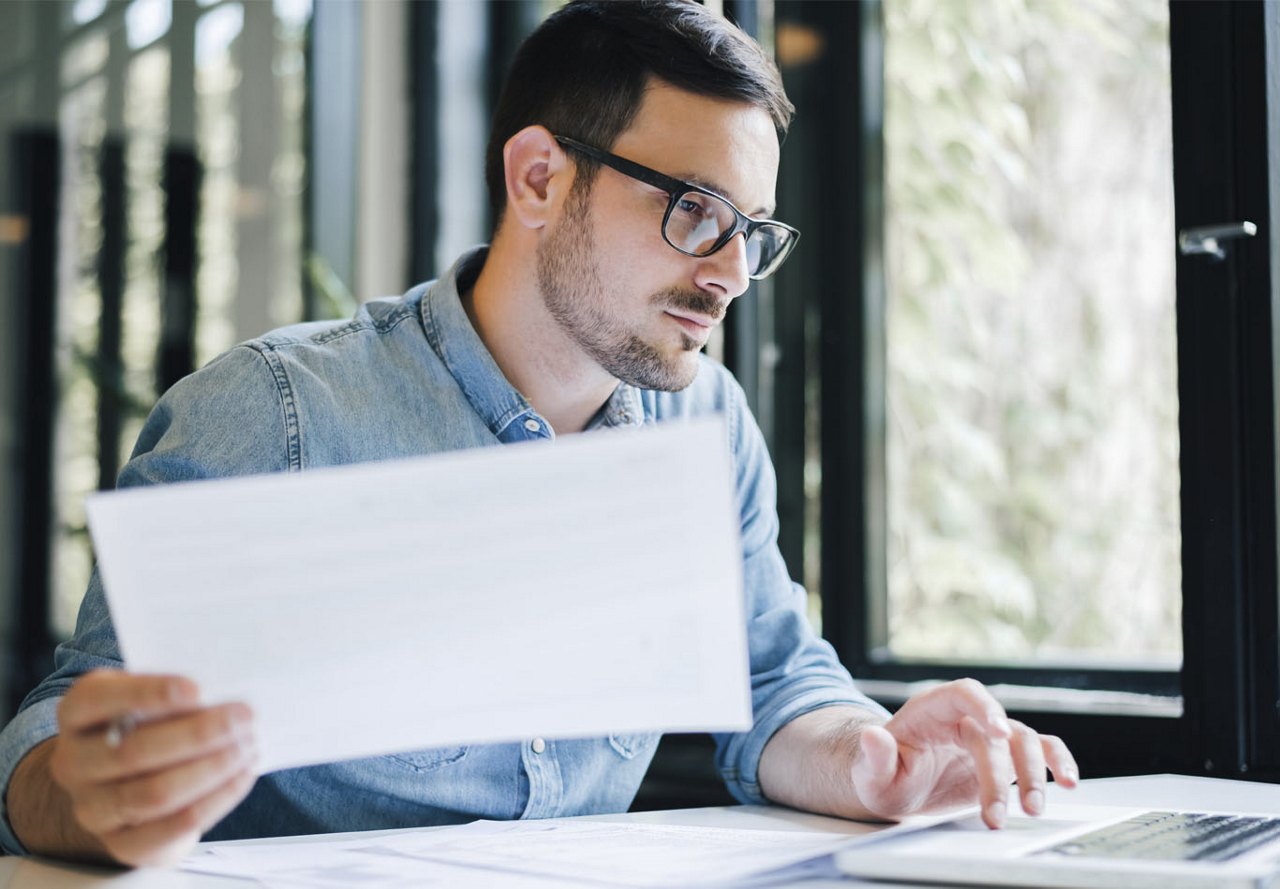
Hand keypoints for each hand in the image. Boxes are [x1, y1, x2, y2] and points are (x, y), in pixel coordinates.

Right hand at [47, 670, 256, 865]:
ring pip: (154, 793)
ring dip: (211, 768)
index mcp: (76, 714)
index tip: (196, 689)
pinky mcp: (123, 843)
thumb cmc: (147, 725)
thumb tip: (223, 692)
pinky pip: (172, 827)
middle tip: (244, 717)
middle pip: (133, 751)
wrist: (126, 784)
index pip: (97, 700)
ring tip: (248, 746)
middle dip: (197, 734)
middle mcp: (73, 762)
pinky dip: (215, 799)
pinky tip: (242, 775)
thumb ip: (173, 693)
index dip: (146, 694)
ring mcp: (93, 808)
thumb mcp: (148, 699)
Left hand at [850, 679, 1077, 828]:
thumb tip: (871, 736)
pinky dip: (1058, 762)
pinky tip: (1068, 782)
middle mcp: (965, 718)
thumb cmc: (883, 775)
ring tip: (1032, 809)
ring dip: (1033, 774)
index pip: (964, 693)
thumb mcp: (870, 773)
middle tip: (997, 814)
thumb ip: (874, 756)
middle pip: (997, 732)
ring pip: (1024, 742)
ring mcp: (989, 737)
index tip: (998, 732)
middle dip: (1001, 774)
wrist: (897, 786)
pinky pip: (1040, 751)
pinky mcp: (1005, 758)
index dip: (985, 707)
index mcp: (932, 709)